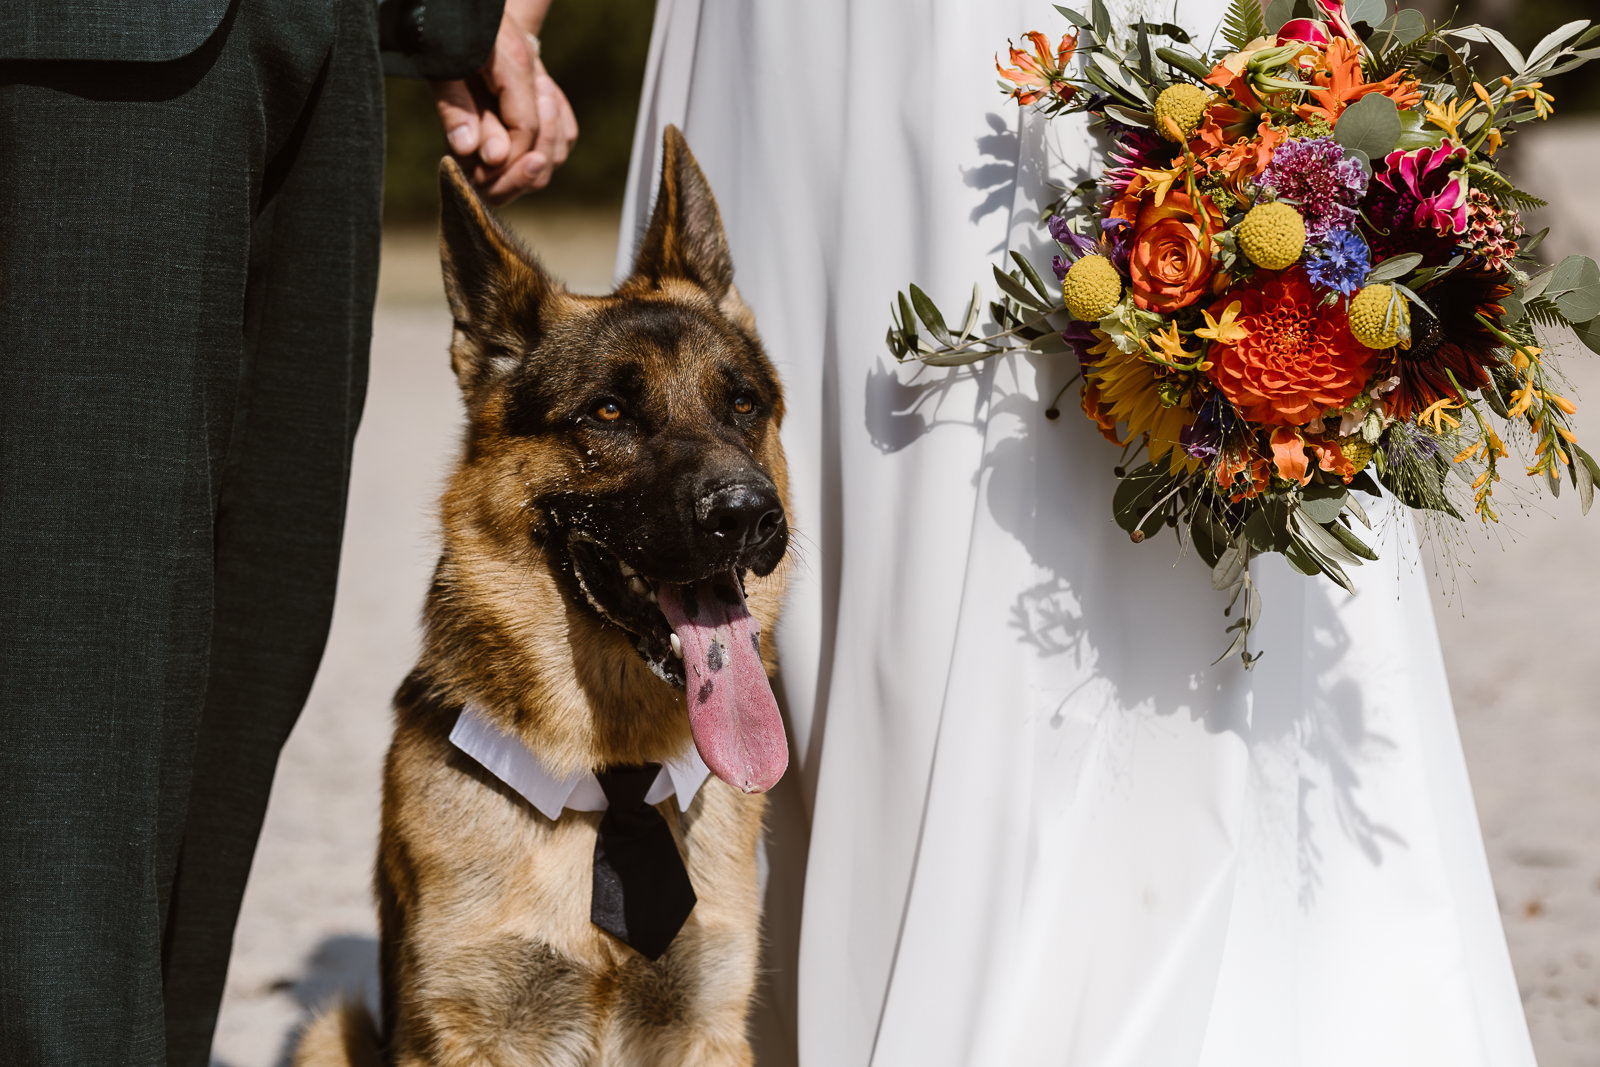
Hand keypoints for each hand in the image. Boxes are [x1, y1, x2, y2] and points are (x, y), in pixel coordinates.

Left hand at [430, 4, 578, 204]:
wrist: (462, 8)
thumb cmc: (444, 32)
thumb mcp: (441, 67)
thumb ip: (457, 110)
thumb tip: (475, 153)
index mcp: (515, 64)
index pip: (526, 128)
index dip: (504, 159)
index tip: (478, 171)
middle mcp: (537, 75)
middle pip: (549, 144)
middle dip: (518, 171)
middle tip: (485, 179)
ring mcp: (544, 84)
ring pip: (560, 144)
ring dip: (530, 165)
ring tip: (495, 168)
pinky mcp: (544, 94)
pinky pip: (563, 135)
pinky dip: (540, 153)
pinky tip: (509, 156)